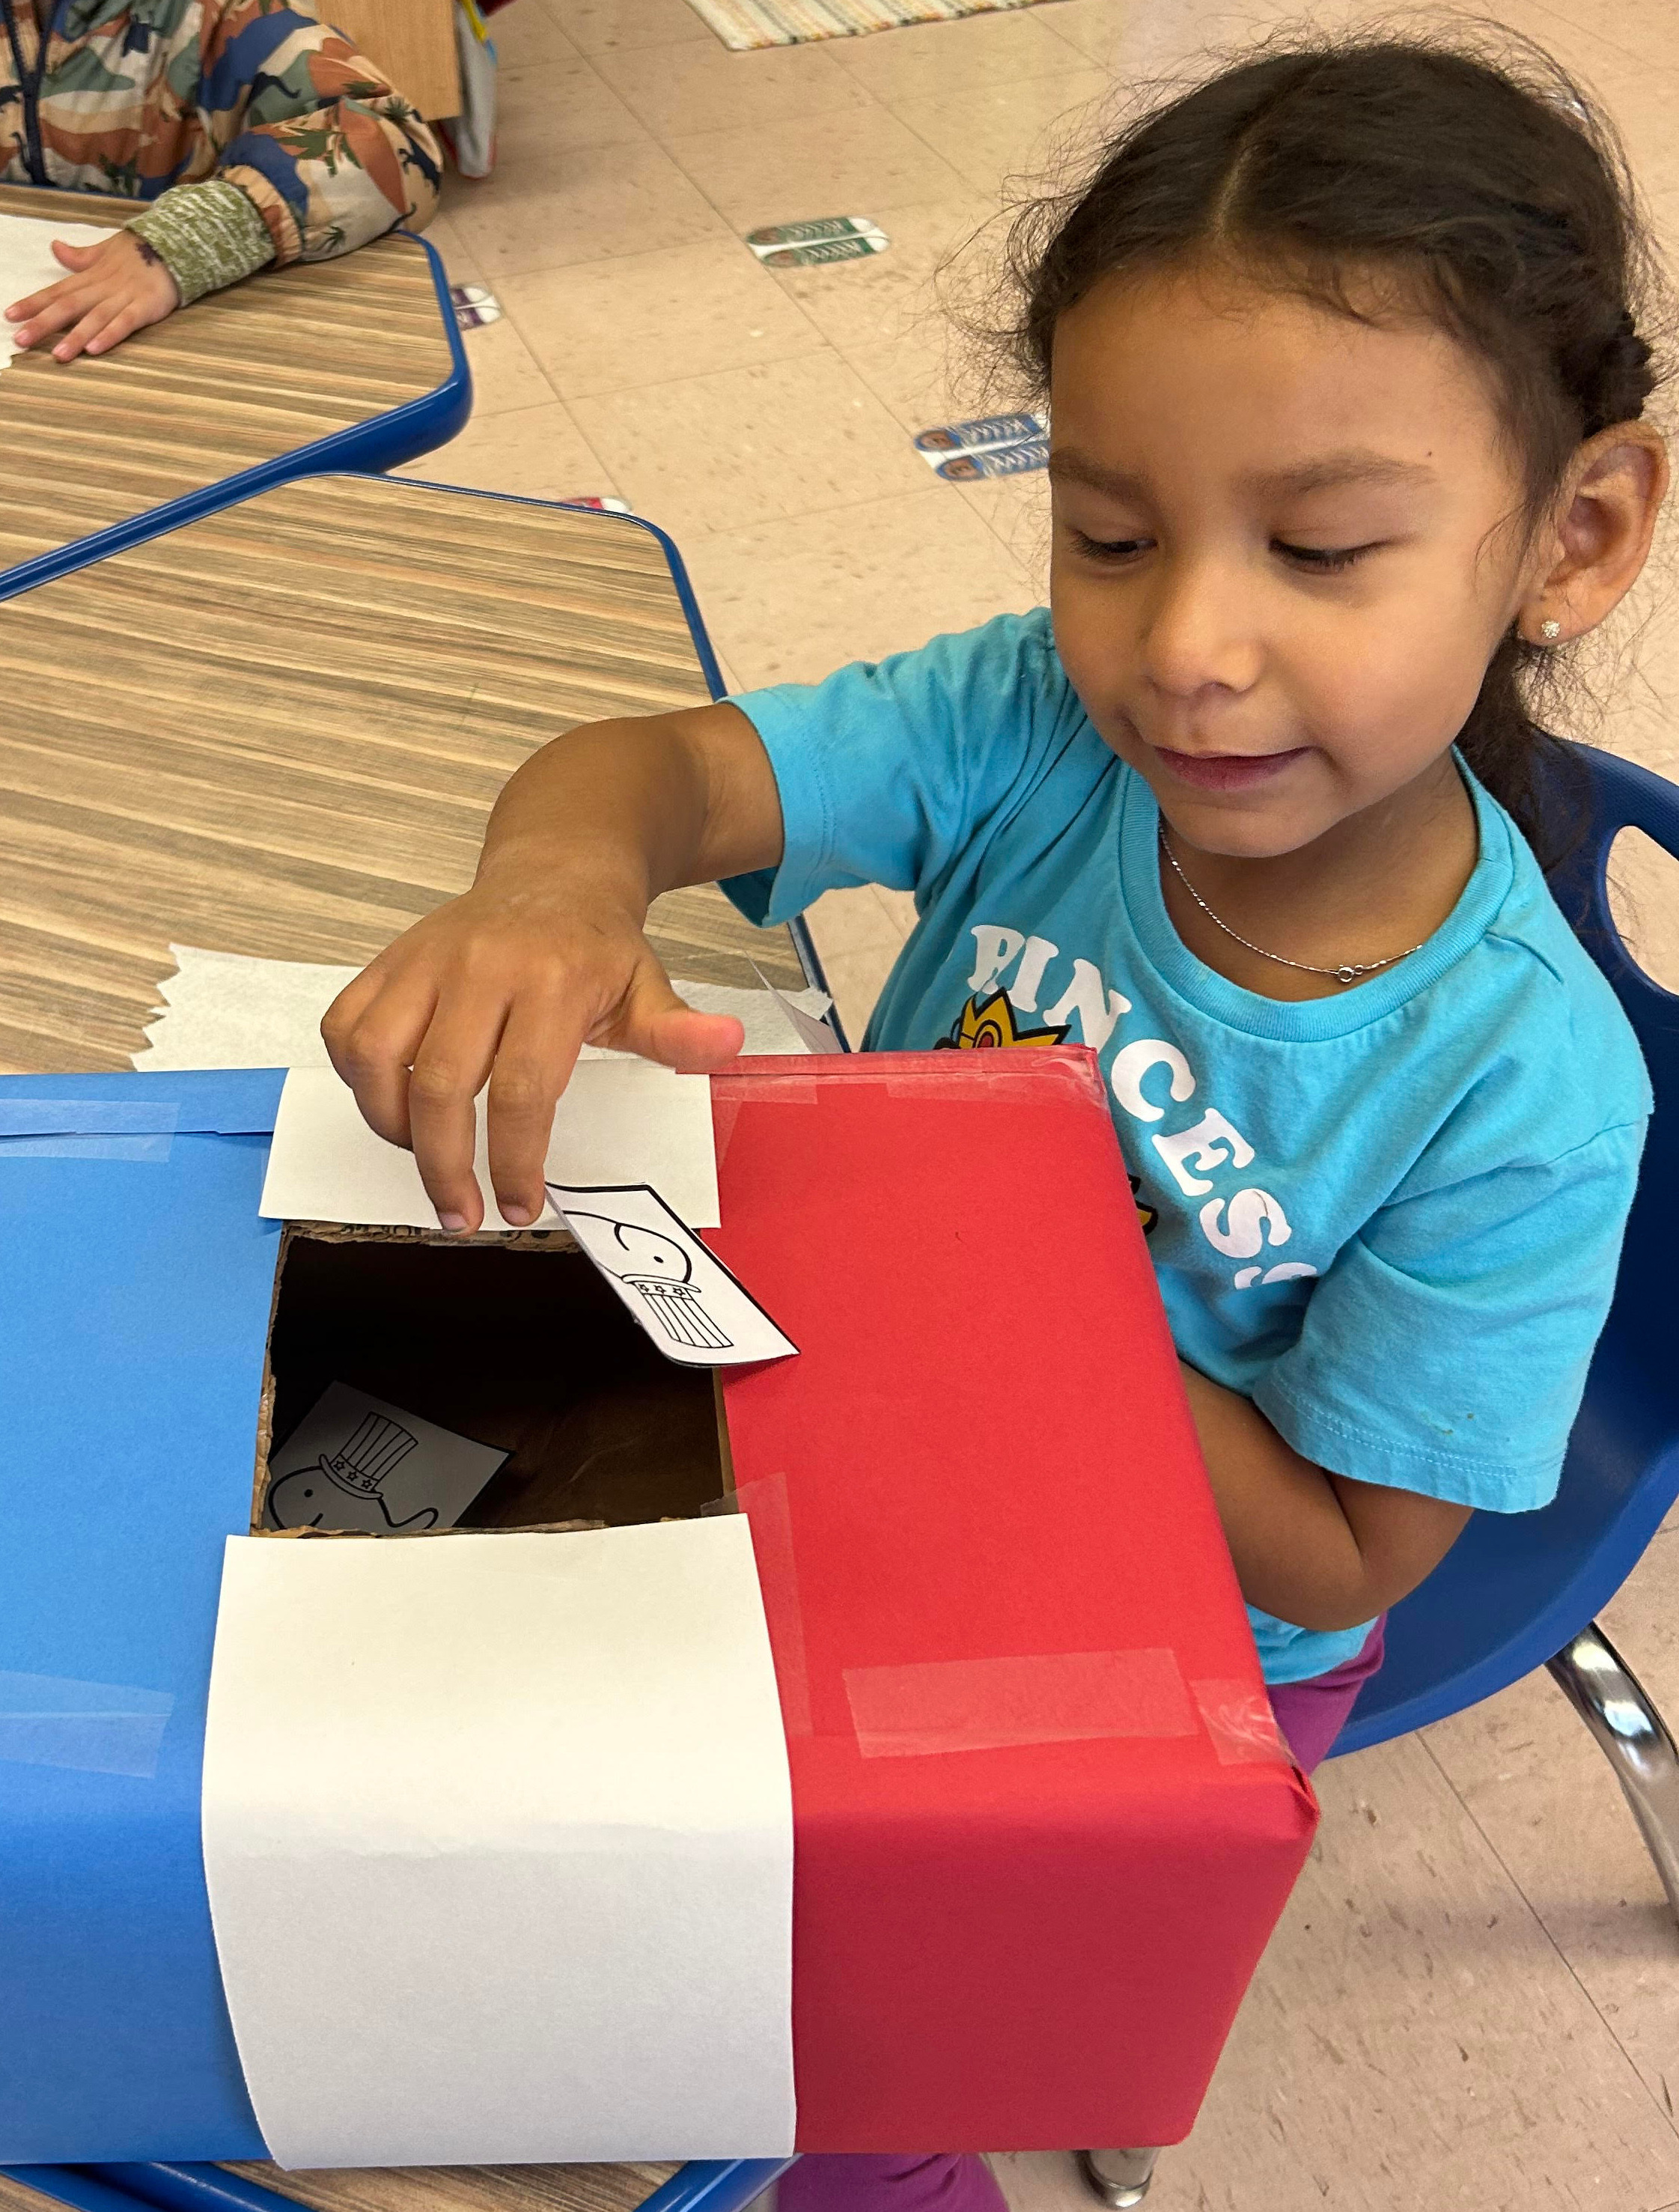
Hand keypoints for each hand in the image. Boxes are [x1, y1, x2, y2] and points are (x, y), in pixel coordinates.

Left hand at [5, 231, 180, 360]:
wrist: (174, 246)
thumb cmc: (138, 252)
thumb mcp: (105, 250)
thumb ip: (80, 257)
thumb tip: (55, 248)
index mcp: (90, 276)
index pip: (56, 290)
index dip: (32, 303)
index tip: (10, 315)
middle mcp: (102, 287)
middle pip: (68, 306)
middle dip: (43, 323)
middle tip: (22, 339)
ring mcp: (123, 298)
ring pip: (94, 318)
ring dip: (75, 337)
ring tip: (58, 355)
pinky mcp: (144, 307)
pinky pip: (125, 324)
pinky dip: (110, 335)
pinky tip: (95, 349)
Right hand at [322, 874, 745, 1235]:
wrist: (555, 869)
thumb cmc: (598, 946)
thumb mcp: (649, 988)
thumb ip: (677, 1031)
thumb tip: (726, 1045)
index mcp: (553, 982)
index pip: (524, 1091)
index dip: (516, 1162)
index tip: (519, 1208)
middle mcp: (481, 967)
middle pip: (443, 1086)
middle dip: (444, 1167)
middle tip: (461, 1214)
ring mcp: (426, 962)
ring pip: (378, 1057)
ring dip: (392, 1126)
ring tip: (426, 1158)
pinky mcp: (389, 961)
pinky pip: (346, 1027)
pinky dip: (356, 1078)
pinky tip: (394, 1106)